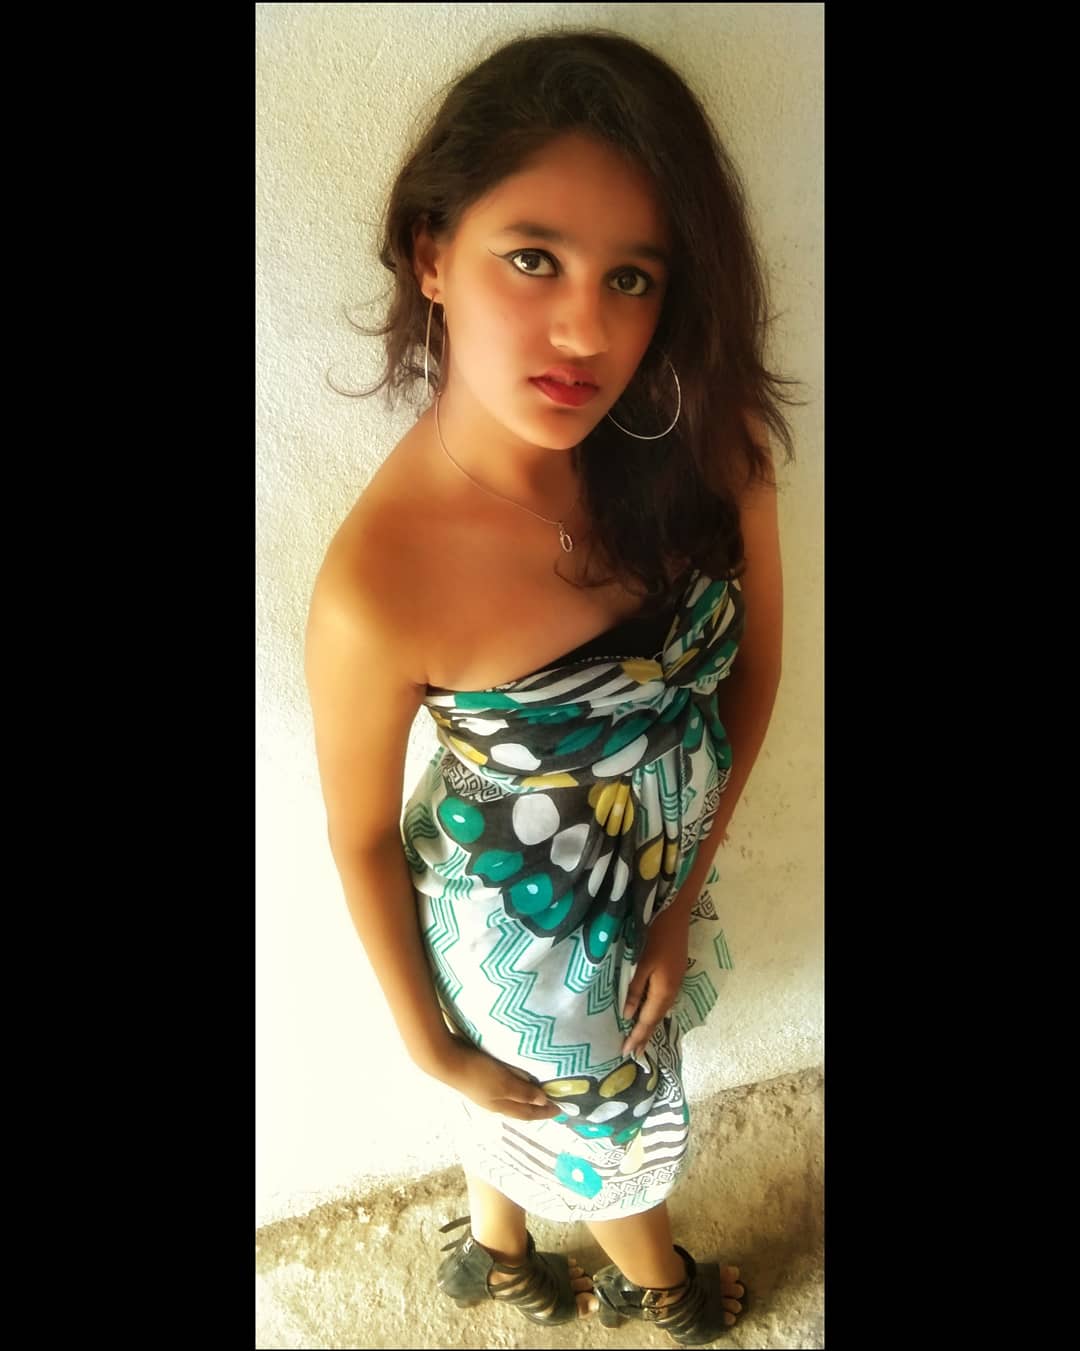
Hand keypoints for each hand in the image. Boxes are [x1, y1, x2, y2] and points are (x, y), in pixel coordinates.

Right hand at [433, 1040, 560, 1121]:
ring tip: (536, 1092)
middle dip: (535, 1108)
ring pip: (511, 1099)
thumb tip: (543, 1102)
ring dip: (525, 1097)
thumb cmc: (478, 1073)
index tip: (561, 1109)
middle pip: (519, 1109)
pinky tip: (515, 1079)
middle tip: (551, 1103)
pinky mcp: (479, 1080)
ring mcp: (485, 1092)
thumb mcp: (504, 1083)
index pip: (527, 1113)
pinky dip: (515, 1087)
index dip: (544, 1112)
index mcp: (501, 1106)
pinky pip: (503, 1088)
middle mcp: (494, 1102)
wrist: (447, 1061)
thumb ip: (523, 1092)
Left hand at [621, 906, 688, 1058]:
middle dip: (644, 1036)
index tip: (627, 1053)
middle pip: (656, 1019)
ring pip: (660, 1010)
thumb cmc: (655, 934)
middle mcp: (672, 990)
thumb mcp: (640, 962)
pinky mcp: (674, 973)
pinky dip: (653, 1011)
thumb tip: (628, 1016)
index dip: (637, 1037)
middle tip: (633, 1053)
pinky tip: (648, 1012)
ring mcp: (675, 982)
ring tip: (639, 1038)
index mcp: (663, 990)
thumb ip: (634, 989)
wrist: (675, 912)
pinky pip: (662, 1000)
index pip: (647, 1021)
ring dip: (649, 1025)